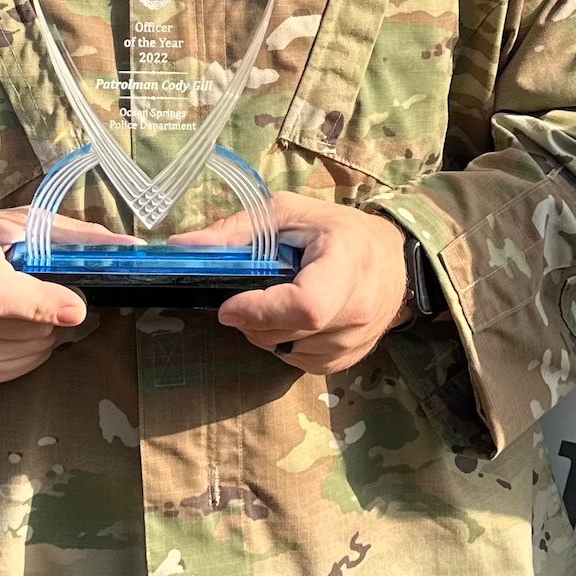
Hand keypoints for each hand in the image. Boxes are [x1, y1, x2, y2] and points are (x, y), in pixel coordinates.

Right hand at [0, 208, 133, 390]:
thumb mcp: (24, 224)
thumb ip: (76, 238)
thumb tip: (132, 248)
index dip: (39, 303)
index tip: (76, 306)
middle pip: (27, 328)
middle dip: (50, 310)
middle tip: (34, 286)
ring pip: (32, 352)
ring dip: (42, 331)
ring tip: (18, 306)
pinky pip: (19, 370)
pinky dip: (27, 350)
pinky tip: (9, 328)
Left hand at [175, 192, 411, 372]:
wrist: (393, 259)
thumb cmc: (339, 230)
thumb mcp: (288, 213)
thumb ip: (236, 231)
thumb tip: (182, 248)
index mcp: (346, 265)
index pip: (305, 307)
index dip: (261, 310)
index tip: (229, 304)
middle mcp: (358, 311)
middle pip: (289, 333)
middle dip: (252, 319)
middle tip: (243, 297)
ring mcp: (355, 343)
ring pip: (288, 352)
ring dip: (264, 332)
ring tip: (272, 301)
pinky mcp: (347, 362)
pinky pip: (299, 362)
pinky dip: (282, 343)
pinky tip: (289, 319)